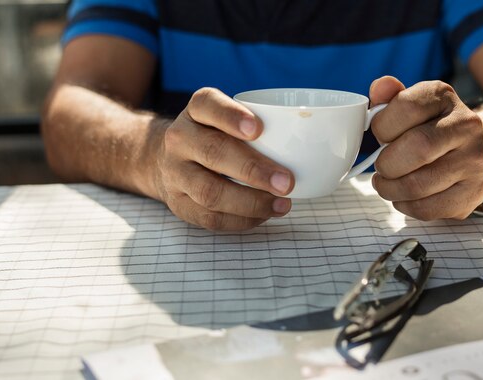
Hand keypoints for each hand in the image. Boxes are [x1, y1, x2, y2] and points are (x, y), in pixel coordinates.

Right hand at [155, 87, 294, 230]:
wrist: (168, 160)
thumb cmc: (216, 136)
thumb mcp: (228, 119)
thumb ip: (260, 125)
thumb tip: (314, 145)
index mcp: (196, 110)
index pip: (207, 105)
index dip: (231, 116)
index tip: (258, 129)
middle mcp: (180, 138)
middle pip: (213, 152)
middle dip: (253, 169)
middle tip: (287, 182)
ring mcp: (175, 173)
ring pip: (210, 192)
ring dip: (251, 202)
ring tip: (282, 204)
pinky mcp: (179, 203)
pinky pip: (210, 217)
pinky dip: (241, 220)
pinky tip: (263, 216)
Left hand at [369, 76, 482, 219]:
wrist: (465, 149)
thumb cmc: (425, 128)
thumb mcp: (408, 105)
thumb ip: (389, 98)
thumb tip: (380, 86)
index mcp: (443, 96)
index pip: (407, 107)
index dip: (382, 127)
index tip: (379, 136)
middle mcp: (466, 125)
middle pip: (418, 148)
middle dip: (387, 164)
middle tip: (380, 168)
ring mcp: (474, 160)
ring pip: (419, 184)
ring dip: (391, 190)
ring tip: (387, 184)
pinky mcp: (474, 191)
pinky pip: (429, 208)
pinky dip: (406, 206)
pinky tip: (404, 197)